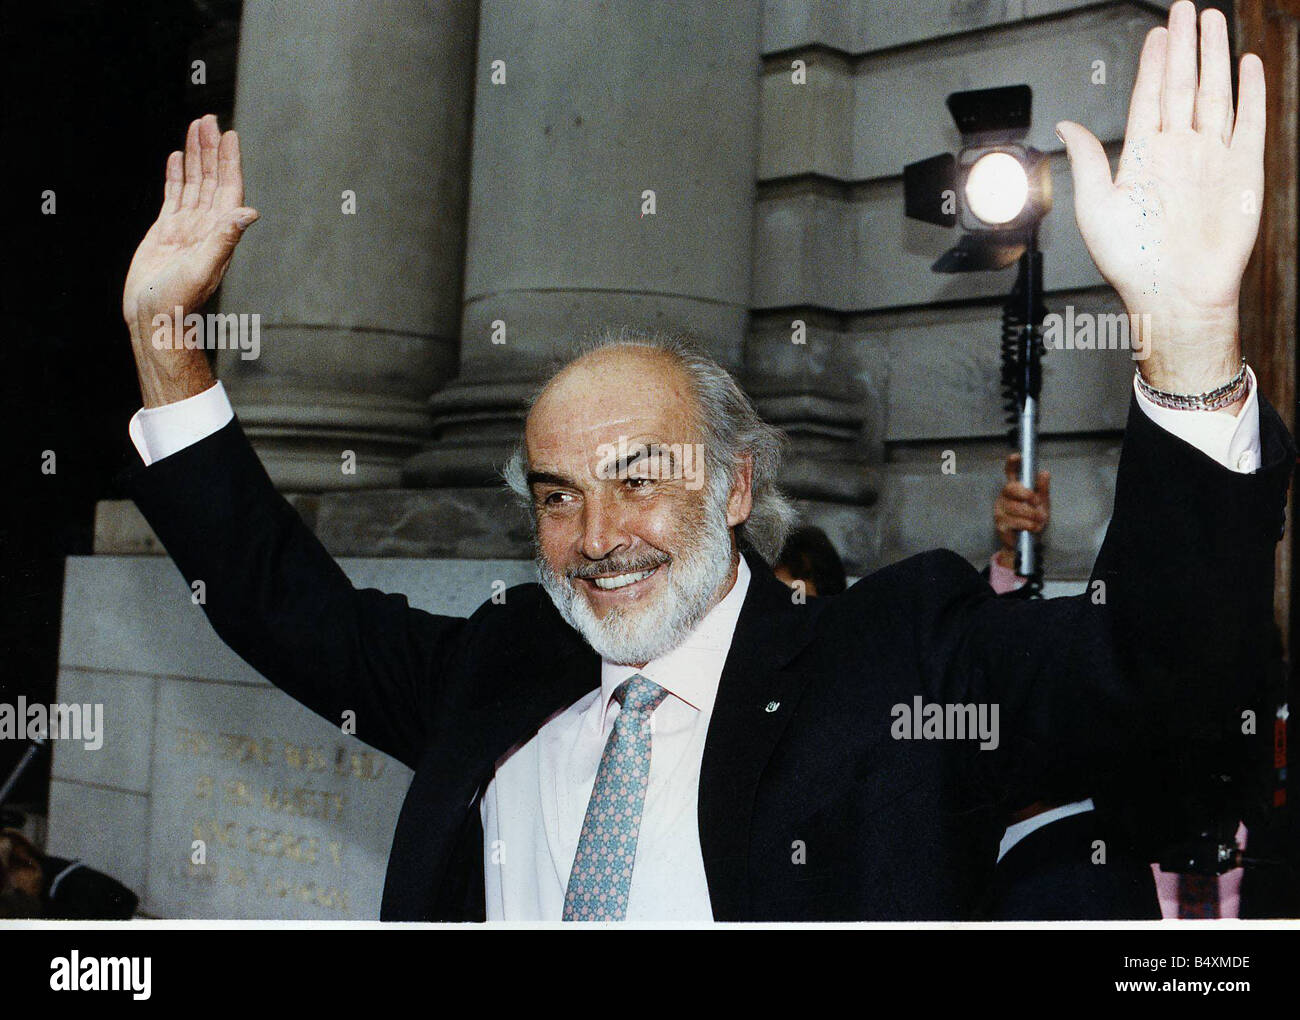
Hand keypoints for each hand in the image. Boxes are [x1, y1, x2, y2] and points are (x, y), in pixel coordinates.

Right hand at [122, 114, 258, 405]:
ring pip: (193, 183)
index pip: (228, 188)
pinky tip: (179, 158)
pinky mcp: (166, 232)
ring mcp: (186, 228)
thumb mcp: (204, 266)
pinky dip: (177, 176)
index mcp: (219, 232)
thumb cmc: (179, 300)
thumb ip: (226, 238)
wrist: (155, 318)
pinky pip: (174, 196)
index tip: (230, 135)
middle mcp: (206, 227)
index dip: (229, 161)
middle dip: (211, 149)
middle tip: (210, 119)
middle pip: (211, 179)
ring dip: (196, 156)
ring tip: (196, 128)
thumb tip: (250, 212)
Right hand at [994, 453, 1049, 568]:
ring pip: (1016, 507)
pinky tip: (1033, 528)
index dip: (1012, 464)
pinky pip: (1015, 521)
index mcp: (1014, 489)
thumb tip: (1044, 473)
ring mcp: (1000, 510)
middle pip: (1011, 488)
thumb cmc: (1033, 520)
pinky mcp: (1000, 523)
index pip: (1010, 473)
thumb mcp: (1043, 504)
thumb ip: (1042, 489)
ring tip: (1039, 520)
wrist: (1026, 544)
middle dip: (1026, 494)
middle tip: (1037, 502)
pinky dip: (1028, 525)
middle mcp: (1004, 497)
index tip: (1017, 456)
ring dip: (1031, 514)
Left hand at [1055, 2, 1263, 402]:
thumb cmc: (1131, 263)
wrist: (1174, 295)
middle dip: (1184, 47)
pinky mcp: (1243, 171)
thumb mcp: (1095, 208)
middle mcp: (1178, 152)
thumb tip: (1066, 125)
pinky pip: (1249, 123)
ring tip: (1213, 22)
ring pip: (1214, 95)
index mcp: (1142, 159)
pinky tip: (1247, 65)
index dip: (1152, 64)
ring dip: (1214, 58)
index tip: (1156, 32)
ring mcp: (1212, 158)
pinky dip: (1250, 93)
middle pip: (1181, 86)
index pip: (1148, 98)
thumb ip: (1086, 162)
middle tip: (1185, 8)